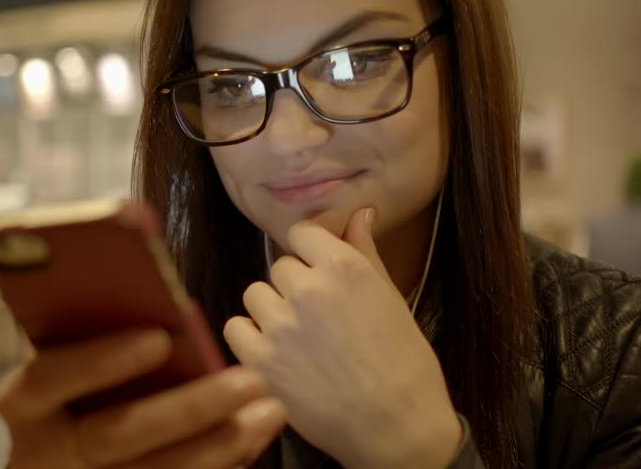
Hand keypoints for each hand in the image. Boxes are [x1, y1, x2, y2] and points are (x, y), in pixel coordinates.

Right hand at [0, 328, 285, 468]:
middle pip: (112, 436)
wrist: (64, 461)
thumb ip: (102, 337)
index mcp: (27, 404)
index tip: (160, 338)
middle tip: (249, 380)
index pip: (44, 381)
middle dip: (188, 409)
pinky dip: (220, 466)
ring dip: (218, 445)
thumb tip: (175, 310)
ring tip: (269, 411)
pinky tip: (254, 441)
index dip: (98, 361)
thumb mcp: (76, 363)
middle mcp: (44, 453)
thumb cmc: (77, 391)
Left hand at [224, 208, 460, 468]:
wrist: (396, 427)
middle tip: (317, 315)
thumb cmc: (404, 364)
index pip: (302, 232)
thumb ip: (366, 252)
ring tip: (296, 336)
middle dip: (295, 286)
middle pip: (281, 267)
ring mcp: (280, 325)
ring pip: (256, 295)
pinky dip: (250, 338)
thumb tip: (360, 213)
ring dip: (271, 310)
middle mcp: (307, 289)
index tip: (315, 264)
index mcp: (344, 268)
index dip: (309, 248)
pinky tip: (274, 352)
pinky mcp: (260, 361)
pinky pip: (236, 327)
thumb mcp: (392, 300)